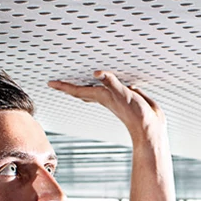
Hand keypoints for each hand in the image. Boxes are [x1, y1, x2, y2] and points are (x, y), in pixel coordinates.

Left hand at [48, 71, 164, 141]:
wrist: (150, 128)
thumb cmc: (136, 115)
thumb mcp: (122, 95)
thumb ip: (111, 82)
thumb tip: (97, 72)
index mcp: (102, 96)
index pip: (77, 90)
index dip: (64, 86)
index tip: (51, 83)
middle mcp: (106, 97)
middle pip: (82, 92)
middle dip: (70, 88)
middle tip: (59, 84)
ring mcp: (115, 98)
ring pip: (95, 91)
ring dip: (86, 86)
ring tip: (77, 81)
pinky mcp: (127, 97)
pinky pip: (112, 88)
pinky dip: (107, 84)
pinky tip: (109, 82)